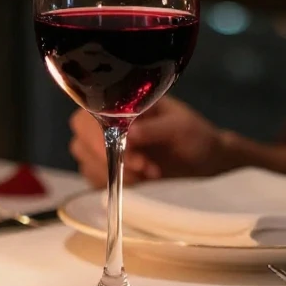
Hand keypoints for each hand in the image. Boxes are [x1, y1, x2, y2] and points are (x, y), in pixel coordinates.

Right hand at [68, 97, 226, 187]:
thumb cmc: (194, 135)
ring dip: (115, 172)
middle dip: (108, 158)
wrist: (204, 160)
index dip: (99, 136)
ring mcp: (103, 147)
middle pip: (81, 140)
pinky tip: (140, 181)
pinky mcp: (107, 169)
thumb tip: (130, 133)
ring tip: (149, 173)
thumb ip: (155, 128)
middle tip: (142, 166)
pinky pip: (94, 179)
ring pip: (86, 161)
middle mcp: (105, 122)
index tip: (127, 151)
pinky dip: (115, 183)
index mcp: (120, 102)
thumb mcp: (180, 127)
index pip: (88, 115)